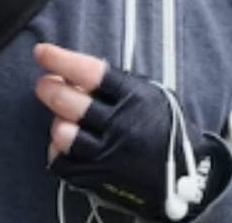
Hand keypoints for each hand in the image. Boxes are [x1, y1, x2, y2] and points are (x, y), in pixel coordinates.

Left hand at [35, 43, 229, 219]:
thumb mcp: (154, 96)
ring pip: (64, 134)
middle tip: (44, 84)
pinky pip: (63, 162)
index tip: (43, 53)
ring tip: (61, 117)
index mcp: (137, 98)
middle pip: (71, 103)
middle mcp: (122, 125)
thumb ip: (119, 85)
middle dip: (50, 89)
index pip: (91, 73)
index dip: (62, 60)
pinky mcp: (99, 178)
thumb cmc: (168, 130)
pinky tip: (64, 142)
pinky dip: (57, 149)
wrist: (188, 175)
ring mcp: (109, 154)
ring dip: (56, 122)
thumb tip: (76, 72)